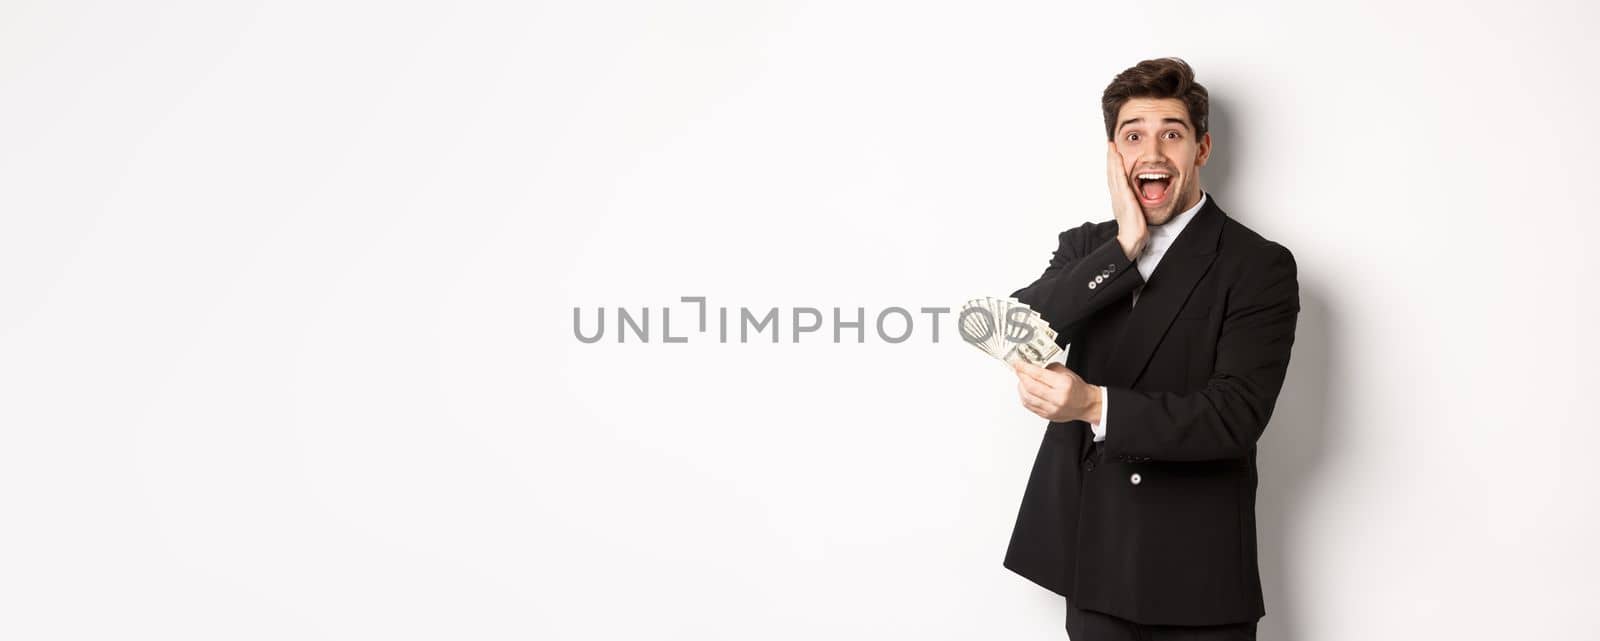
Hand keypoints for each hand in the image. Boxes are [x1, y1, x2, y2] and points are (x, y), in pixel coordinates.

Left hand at [1012, 360, 1100, 422]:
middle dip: (1021, 376)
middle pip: (1030, 387)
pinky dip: (1024, 396)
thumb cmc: (1076, 388)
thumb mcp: (1065, 372)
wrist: (1086, 404)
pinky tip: (1025, 390)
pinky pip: (1029, 406)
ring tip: (1022, 380)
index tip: (1017, 363)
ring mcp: (1051, 409)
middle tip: (1018, 370)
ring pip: (1027, 398)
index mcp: (1063, 385)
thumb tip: (1031, 364)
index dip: (1025, 368)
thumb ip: (1048, 368)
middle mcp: (1057, 398)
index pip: (1038, 374)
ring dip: (1021, 387)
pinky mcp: (1047, 416)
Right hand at [1107, 142, 1147, 260]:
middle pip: (1111, 173)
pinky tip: (1118, 157)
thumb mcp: (1135, 213)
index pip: (1115, 178)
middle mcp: (1116, 195)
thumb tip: (1138, 201)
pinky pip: (1121, 178)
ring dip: (1112, 158)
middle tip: (1109, 144)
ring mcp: (1119, 196)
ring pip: (1114, 173)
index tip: (1113, 153)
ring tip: (1112, 146)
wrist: (1132, 240)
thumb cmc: (1135, 230)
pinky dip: (1118, 167)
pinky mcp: (1125, 197)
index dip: (1113, 165)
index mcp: (1119, 199)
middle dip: (1110, 158)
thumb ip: (1135, 205)